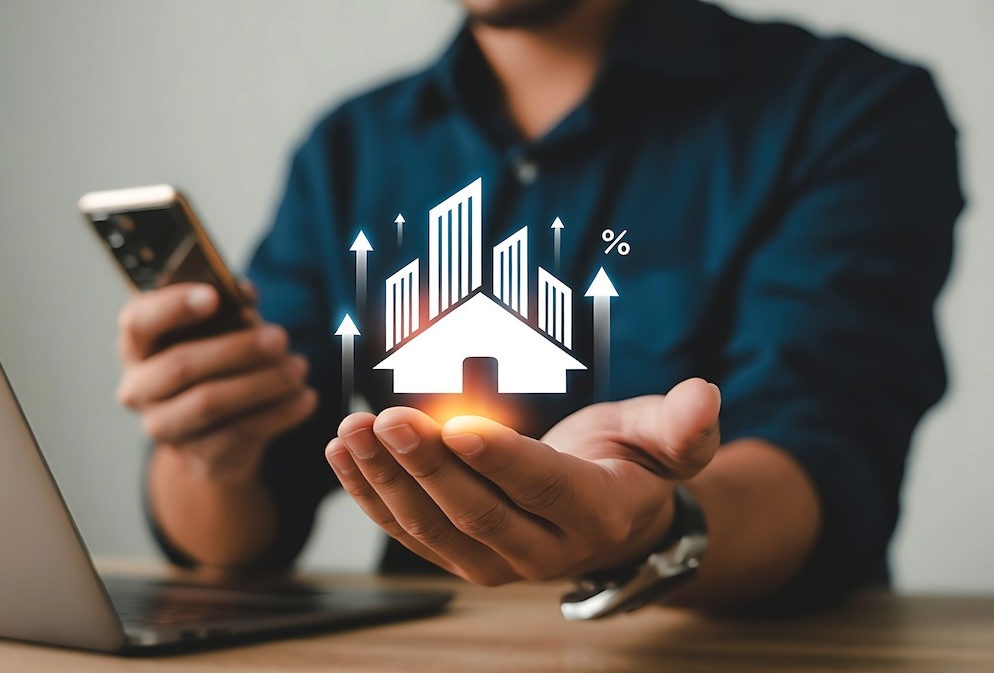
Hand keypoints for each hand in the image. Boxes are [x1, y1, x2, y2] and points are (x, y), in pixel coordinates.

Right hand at [117, 282, 316, 479]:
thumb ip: (224, 309)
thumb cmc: (211, 365)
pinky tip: (305, 396)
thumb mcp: (212, 332)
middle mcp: (139, 388)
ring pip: (210, 403)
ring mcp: (164, 427)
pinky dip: (280, 412)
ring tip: (298, 367)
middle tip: (279, 337)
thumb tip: (245, 292)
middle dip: (236, 349)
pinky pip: (241, 433)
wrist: (208, 435)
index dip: (173, 307)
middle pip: (180, 366)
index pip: (139, 322)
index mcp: (137, 346)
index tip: (214, 296)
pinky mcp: (198, 456)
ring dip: (262, 382)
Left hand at [325, 378, 719, 584]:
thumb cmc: (630, 462)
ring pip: (433, 529)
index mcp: (598, 516)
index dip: (502, 459)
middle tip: (387, 418)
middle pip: (477, 512)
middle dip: (428, 466)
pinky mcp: (460, 555)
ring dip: (387, 481)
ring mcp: (496, 562)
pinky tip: (344, 454)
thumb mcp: (663, 439)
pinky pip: (408, 531)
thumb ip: (680, 425)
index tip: (459, 423)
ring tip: (352, 432)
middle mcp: (544, 553)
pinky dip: (371, 495)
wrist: (607, 514)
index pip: (544, 489)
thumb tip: (707, 396)